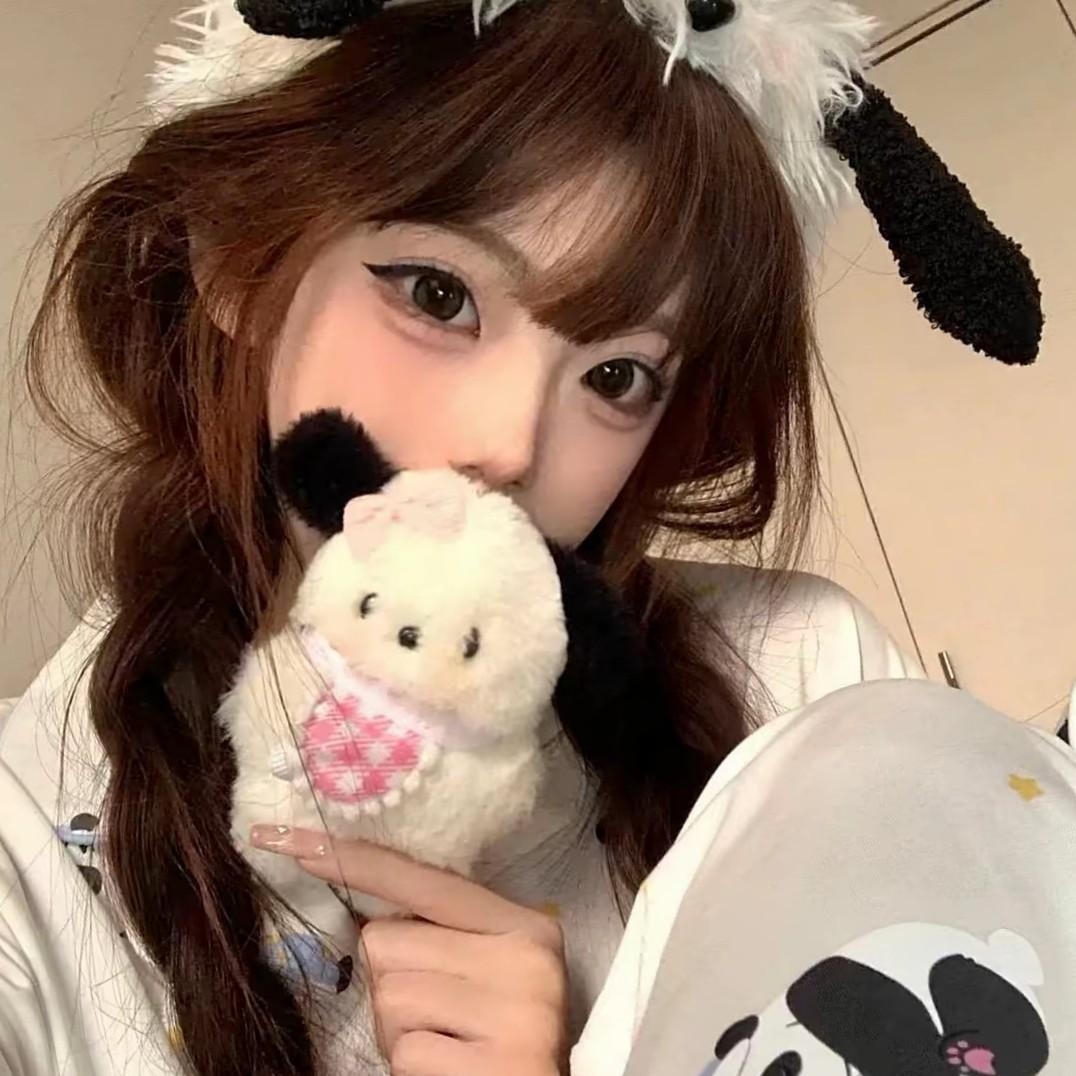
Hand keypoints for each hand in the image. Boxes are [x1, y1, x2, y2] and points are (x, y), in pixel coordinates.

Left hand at [250, 826, 568, 1075]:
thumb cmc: (500, 1035)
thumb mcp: (489, 970)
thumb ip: (444, 935)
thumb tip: (365, 914)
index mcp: (525, 924)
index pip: (422, 879)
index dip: (352, 859)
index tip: (286, 840)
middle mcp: (526, 959)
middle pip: (386, 943)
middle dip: (389, 984)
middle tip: (434, 1016)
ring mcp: (518, 1014)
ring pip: (388, 998)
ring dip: (397, 1031)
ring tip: (444, 1044)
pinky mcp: (498, 1067)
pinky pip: (405, 1052)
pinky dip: (412, 1067)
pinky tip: (453, 1070)